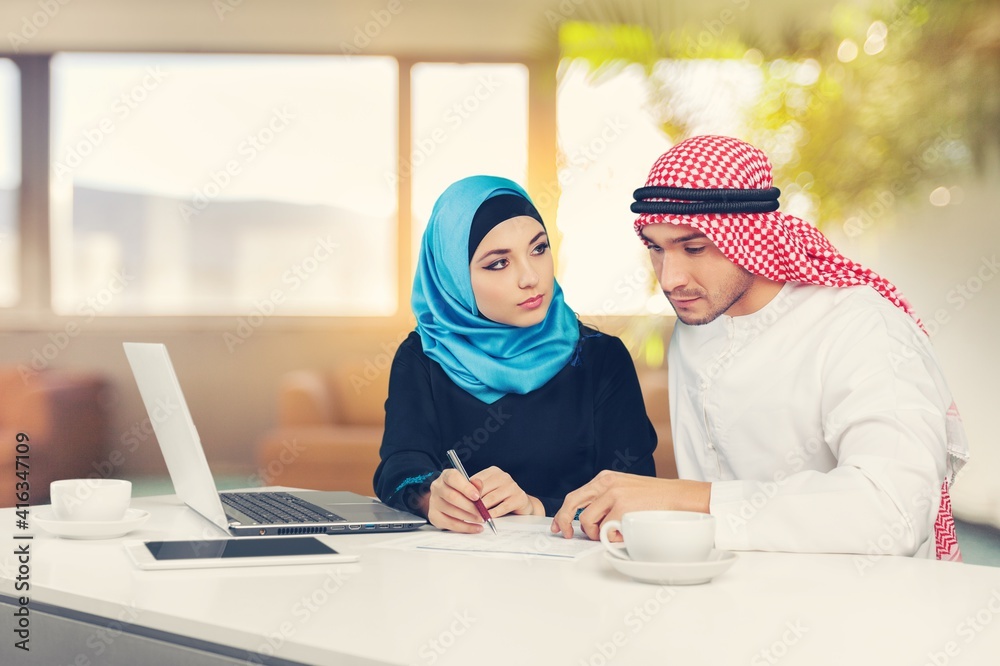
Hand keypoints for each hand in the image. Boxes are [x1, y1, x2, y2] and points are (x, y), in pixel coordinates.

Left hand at [426, 467, 541, 532]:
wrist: (522, 504)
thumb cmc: (499, 498)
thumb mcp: (486, 491)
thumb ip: (475, 490)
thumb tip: (459, 494)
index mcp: (493, 471)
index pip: (476, 481)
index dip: (466, 492)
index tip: (457, 502)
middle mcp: (503, 476)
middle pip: (482, 490)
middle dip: (473, 503)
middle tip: (463, 512)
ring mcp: (512, 485)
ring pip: (491, 499)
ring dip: (482, 509)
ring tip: (474, 517)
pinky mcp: (519, 497)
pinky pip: (502, 507)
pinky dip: (493, 514)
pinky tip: (487, 518)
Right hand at [426, 469, 487, 532]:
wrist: (447, 499)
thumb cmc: (460, 491)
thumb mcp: (469, 485)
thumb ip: (475, 485)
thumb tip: (478, 484)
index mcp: (446, 476)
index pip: (453, 478)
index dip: (466, 488)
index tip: (477, 497)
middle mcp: (437, 487)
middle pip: (452, 497)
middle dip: (470, 506)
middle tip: (482, 512)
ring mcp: (433, 502)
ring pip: (451, 511)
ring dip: (469, 517)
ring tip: (480, 519)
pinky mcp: (434, 516)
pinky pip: (450, 524)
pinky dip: (465, 527)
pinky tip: (475, 527)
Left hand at [549, 471, 710, 539]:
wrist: (679, 498)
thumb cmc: (654, 499)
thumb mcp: (625, 489)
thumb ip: (605, 499)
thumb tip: (586, 519)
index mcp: (605, 478)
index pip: (575, 496)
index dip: (563, 513)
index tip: (560, 526)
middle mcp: (606, 484)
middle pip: (572, 504)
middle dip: (566, 522)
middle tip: (568, 534)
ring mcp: (614, 496)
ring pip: (589, 522)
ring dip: (598, 533)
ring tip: (616, 531)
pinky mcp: (622, 510)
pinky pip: (606, 532)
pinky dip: (614, 537)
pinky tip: (627, 532)